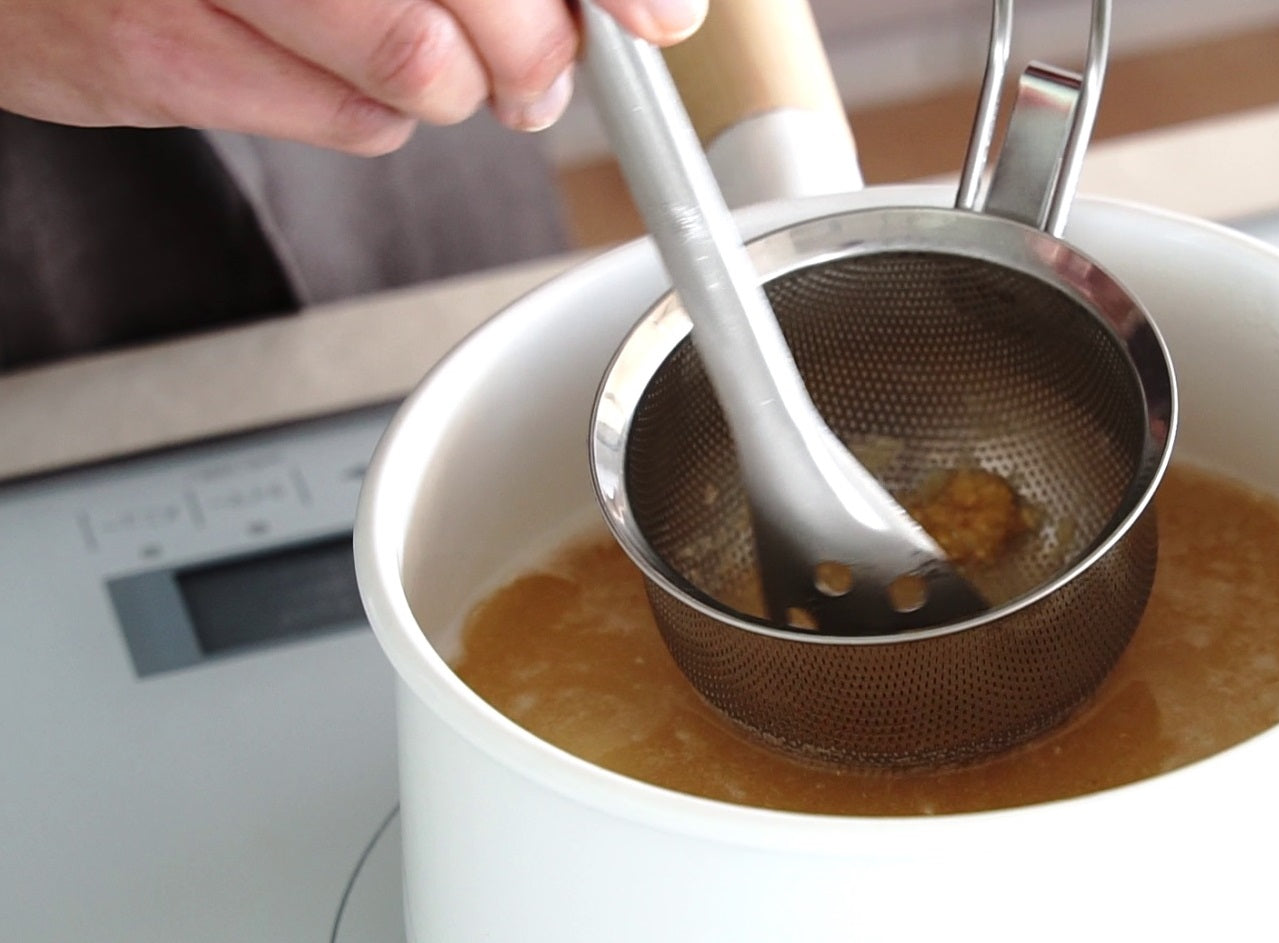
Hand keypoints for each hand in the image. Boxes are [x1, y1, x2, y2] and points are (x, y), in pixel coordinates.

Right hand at [0, 0, 706, 154]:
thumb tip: (631, 0)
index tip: (652, 16)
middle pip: (473, 4)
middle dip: (532, 47)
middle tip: (535, 65)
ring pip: (415, 69)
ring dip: (448, 83)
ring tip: (421, 59)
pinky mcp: (149, 57)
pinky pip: (349, 123)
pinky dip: (375, 115)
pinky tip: (334, 69)